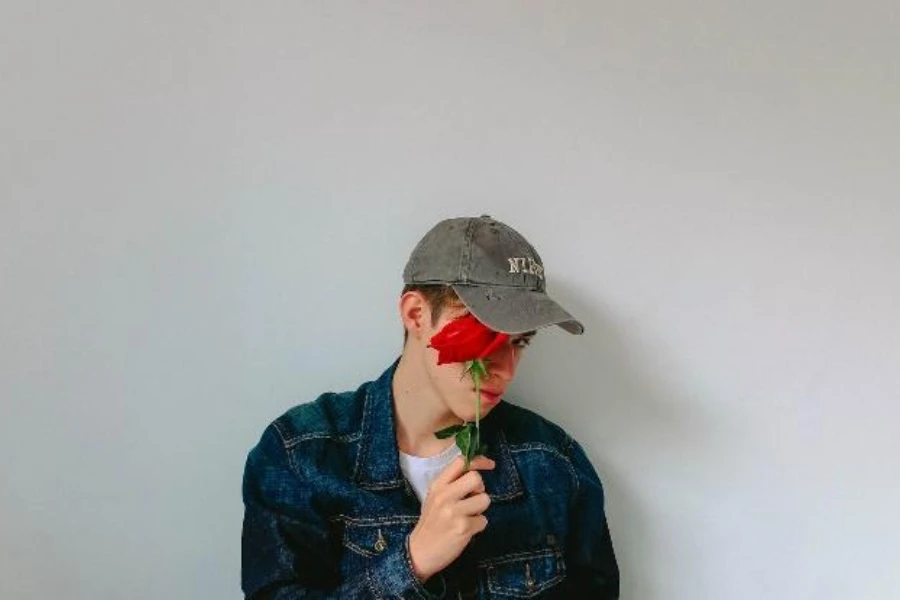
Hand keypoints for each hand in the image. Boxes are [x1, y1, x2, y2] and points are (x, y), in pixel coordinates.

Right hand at [408, 455, 494, 581]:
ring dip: (480, 509)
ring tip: (468, 516)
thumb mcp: (435, 497)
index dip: (478, 462)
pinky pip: (484, 520)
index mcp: (437, 485)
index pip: (460, 462)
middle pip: (476, 478)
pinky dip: (478, 526)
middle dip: (480, 489)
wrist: (420, 552)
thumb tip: (476, 472)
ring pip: (484, 499)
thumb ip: (452, 484)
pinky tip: (466, 530)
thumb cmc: (431, 523)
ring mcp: (454, 512)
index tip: (489, 465)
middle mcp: (445, 496)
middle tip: (473, 498)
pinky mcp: (463, 528)